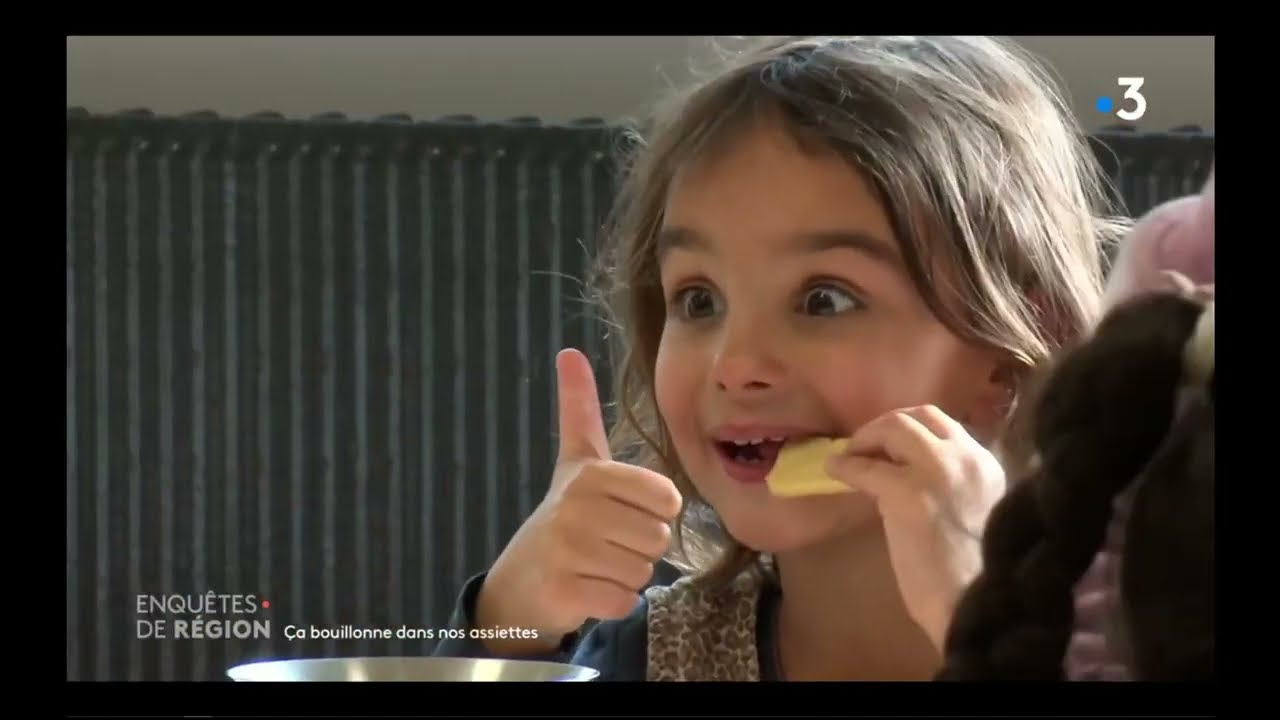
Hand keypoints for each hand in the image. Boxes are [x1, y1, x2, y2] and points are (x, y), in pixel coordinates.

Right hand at [476, 348, 682, 652]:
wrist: (521, 578)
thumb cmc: (564, 516)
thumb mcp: (575, 459)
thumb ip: (579, 409)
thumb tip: (569, 352)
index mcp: (591, 473)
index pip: (668, 498)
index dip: (655, 512)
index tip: (624, 511)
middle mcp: (576, 508)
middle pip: (659, 538)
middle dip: (641, 548)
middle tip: (607, 542)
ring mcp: (567, 551)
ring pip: (644, 571)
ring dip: (627, 575)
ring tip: (596, 564)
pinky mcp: (563, 592)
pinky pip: (624, 600)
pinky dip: (613, 601)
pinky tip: (588, 589)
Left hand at [824, 405, 1005, 651]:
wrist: (976, 606)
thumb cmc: (973, 577)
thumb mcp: (972, 515)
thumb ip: (949, 488)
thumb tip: (901, 477)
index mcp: (987, 467)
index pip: (946, 427)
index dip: (912, 432)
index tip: (889, 447)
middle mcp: (967, 459)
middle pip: (920, 416)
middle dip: (886, 426)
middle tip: (865, 445)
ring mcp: (939, 471)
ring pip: (896, 428)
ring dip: (867, 438)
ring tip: (848, 455)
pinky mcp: (909, 492)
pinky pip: (868, 467)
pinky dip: (847, 464)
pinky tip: (834, 470)